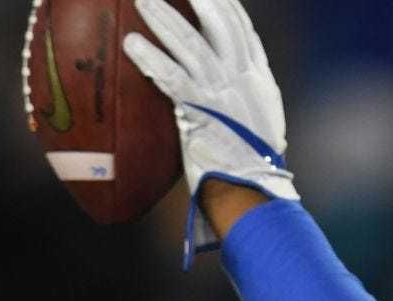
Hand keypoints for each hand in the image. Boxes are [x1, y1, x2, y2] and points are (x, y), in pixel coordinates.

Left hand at [122, 0, 297, 255]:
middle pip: (222, 25)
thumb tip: (218, 89)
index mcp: (260, 81)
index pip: (245, 31)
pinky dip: (152, 59)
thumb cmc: (251, 168)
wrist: (253, 191)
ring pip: (193, 44)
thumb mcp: (258, 125)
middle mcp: (245, 80)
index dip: (228, 5)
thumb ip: (242, 100)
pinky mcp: (203, 110)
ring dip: (165, 18)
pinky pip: (172, 77)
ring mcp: (224, 93)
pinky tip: (132, 44)